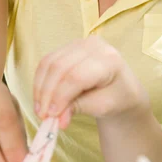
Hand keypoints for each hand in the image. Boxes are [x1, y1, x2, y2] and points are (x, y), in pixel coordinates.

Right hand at [33, 36, 148, 124]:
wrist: (121, 88)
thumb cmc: (115, 98)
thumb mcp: (101, 107)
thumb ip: (78, 108)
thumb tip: (55, 117)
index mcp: (109, 60)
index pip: (77, 76)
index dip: (60, 96)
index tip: (52, 116)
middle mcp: (94, 46)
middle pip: (59, 67)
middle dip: (47, 94)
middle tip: (43, 116)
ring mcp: (79, 43)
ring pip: (49, 63)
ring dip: (40, 89)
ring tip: (40, 110)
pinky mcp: (67, 47)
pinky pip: (46, 62)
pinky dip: (40, 82)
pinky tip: (41, 99)